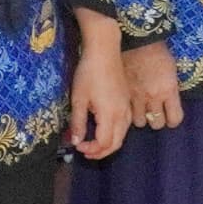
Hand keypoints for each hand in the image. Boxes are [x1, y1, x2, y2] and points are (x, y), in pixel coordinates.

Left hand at [66, 12, 132, 161]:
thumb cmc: (89, 73)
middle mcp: (122, 115)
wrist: (105, 51)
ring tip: (93, 144)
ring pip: (122, 136)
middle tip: (85, 152)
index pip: (104, 143)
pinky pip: (125, 125)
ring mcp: (127, 108)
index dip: (91, 149)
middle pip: (116, 143)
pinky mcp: (127, 102)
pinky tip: (103, 129)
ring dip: (108, 144)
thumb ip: (77, 122)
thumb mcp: (78, 98)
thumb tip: (75, 141)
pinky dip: (115, 134)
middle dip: (101, 152)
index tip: (78, 146)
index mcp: (110, 115)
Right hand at [121, 41, 183, 132]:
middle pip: (157, 124)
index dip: (173, 119)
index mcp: (169, 89)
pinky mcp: (123, 94)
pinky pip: (126, 113)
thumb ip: (171, 89)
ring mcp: (136, 97)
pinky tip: (130, 105)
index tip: (170, 116)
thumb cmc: (157, 52)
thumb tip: (170, 103)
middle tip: (154, 112)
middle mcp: (153, 97)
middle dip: (157, 119)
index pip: (175, 119)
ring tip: (140, 109)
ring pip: (140, 123)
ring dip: (141, 117)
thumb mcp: (171, 70)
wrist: (135, 40)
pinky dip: (128, 111)